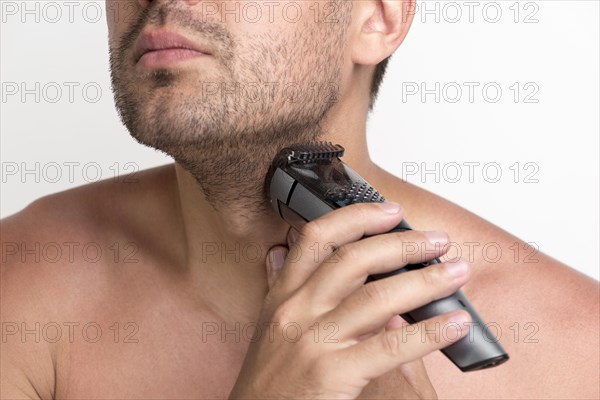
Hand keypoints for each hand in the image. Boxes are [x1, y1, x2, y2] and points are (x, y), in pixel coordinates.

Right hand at [228, 202, 471, 398]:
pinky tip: (454, 324)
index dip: (356, 217)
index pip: (317, 239)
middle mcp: (296, 311)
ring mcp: (313, 340)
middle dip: (402, 244)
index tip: (390, 212)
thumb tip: (281, 253)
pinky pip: (391, 346)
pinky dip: (430, 332)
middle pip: (354, 260)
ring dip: (425, 281)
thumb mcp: (269, 326)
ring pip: (378, 298)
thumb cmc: (270, 380)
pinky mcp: (332, 373)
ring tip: (456, 272)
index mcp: (283, 296)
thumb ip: (280, 287)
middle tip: (436, 241)